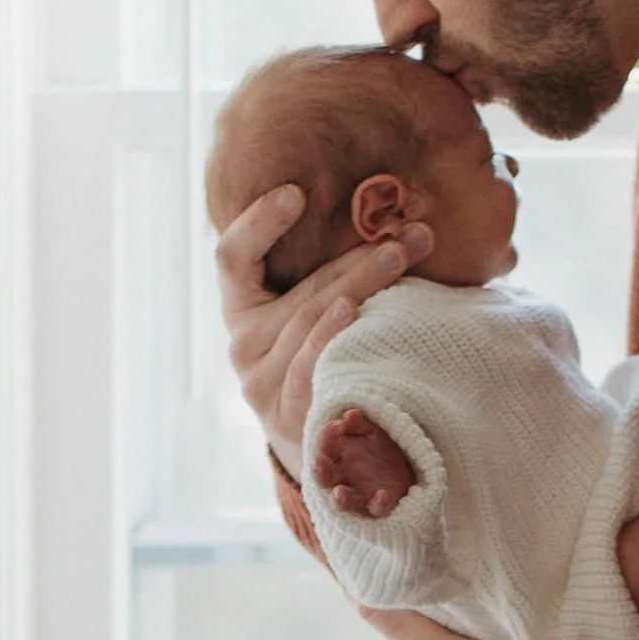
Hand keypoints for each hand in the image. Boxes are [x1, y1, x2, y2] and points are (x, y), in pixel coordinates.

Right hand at [214, 189, 430, 473]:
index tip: (296, 193)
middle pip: (299, 291)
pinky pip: (309, 367)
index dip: (259, 222)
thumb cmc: (326, 359)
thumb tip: (390, 213)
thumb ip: (327, 272)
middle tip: (406, 233)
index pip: (233, 258)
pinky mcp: (285, 416)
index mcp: (242, 309)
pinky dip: (332, 336)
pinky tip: (354, 311)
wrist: (323, 446)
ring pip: (309, 322)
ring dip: (361, 284)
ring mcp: (260, 384)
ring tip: (400, 255)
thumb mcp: (313, 313)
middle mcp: (242, 346)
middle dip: (356, 257)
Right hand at [312, 407, 417, 519]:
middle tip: (319, 463)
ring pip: (341, 502)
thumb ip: (360, 424)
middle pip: (323, 478)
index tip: (337, 426)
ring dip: (339, 498)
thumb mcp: (373, 431)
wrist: (408, 469)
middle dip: (319, 472)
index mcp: (337, 457)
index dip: (326, 437)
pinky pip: (376, 509)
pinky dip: (378, 504)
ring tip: (340, 492)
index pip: (323, 447)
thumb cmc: (380, 449)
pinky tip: (383, 495)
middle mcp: (343, 478)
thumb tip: (349, 414)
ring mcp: (360, 494)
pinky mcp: (379, 506)